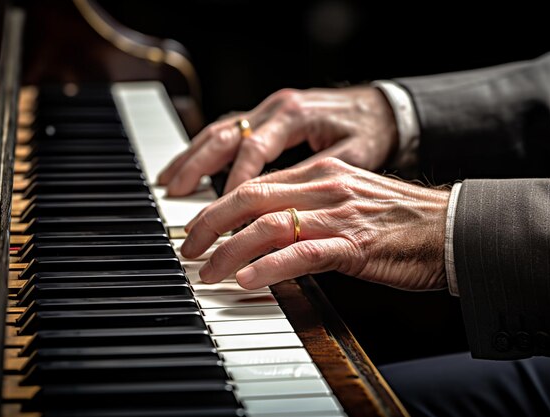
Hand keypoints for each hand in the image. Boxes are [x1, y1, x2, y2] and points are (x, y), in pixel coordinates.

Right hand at [157, 86, 397, 194]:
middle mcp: (275, 107)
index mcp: (295, 115)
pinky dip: (205, 149)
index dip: (236, 180)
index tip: (223, 211)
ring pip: (219, 130)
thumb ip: (318, 176)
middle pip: (225, 134)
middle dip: (197, 165)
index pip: (254, 148)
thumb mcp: (354, 155)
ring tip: (169, 181)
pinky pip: (228, 130)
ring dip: (192, 156)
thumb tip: (288, 208)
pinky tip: (190, 166)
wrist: (380, 106)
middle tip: (175, 194)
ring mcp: (268, 109)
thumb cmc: (370, 129)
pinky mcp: (267, 116)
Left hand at [181, 157, 449, 290]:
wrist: (453, 227)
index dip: (220, 205)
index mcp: (322, 172)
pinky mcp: (354, 244)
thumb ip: (312, 206)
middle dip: (210, 222)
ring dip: (229, 248)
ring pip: (267, 224)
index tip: (201, 226)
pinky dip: (268, 266)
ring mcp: (339, 214)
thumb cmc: (403, 220)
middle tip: (189, 247)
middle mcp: (325, 186)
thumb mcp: (351, 199)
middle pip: (250, 197)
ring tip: (208, 270)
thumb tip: (272, 228)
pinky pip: (300, 253)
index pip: (257, 183)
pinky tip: (247, 280)